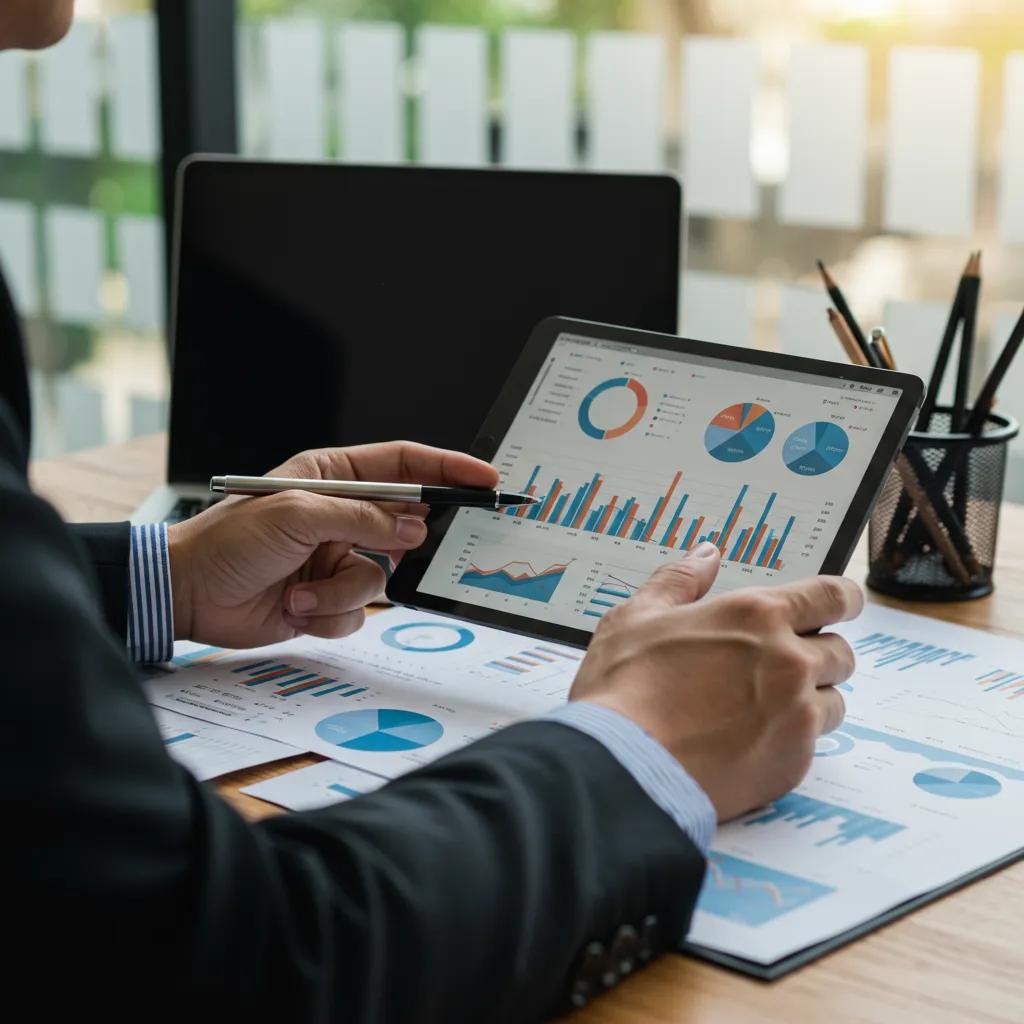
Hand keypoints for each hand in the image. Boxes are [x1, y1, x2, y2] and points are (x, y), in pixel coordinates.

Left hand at [167, 441, 497, 648]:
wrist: (189, 593)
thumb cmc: (229, 540)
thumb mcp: (298, 514)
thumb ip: (364, 517)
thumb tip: (415, 525)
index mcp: (333, 477)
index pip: (403, 465)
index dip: (446, 469)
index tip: (484, 477)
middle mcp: (341, 515)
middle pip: (404, 524)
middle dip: (402, 544)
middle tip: (395, 549)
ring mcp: (337, 557)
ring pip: (381, 577)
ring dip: (341, 591)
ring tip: (298, 590)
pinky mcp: (329, 598)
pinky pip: (360, 610)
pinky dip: (328, 614)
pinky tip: (292, 607)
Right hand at [569, 542, 861, 821]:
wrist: (622, 766)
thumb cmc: (623, 687)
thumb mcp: (636, 616)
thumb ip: (679, 580)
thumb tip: (707, 554)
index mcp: (757, 616)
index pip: (834, 596)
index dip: (841, 601)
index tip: (835, 608)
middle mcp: (788, 662)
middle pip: (840, 653)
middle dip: (817, 655)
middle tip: (777, 667)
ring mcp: (796, 715)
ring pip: (833, 702)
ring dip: (808, 701)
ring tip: (760, 710)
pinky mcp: (793, 763)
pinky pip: (811, 746)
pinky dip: (787, 742)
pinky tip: (745, 743)